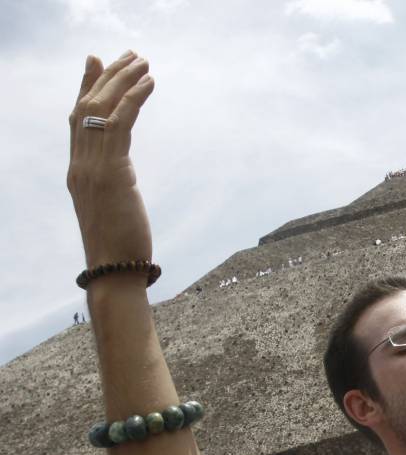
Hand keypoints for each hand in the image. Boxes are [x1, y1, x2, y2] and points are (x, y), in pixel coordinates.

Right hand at [67, 52, 154, 269]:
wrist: (116, 271)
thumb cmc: (120, 249)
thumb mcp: (113, 209)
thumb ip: (114, 187)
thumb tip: (122, 181)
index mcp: (78, 173)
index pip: (76, 121)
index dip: (85, 89)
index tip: (95, 63)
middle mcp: (79, 165)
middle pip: (87, 107)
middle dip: (107, 77)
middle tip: (128, 54)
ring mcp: (92, 168)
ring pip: (102, 110)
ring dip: (124, 81)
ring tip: (143, 62)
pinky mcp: (112, 172)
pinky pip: (120, 124)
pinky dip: (134, 100)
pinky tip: (149, 84)